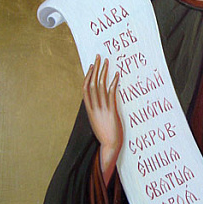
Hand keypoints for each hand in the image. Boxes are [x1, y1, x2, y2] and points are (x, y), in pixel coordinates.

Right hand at [83, 54, 122, 184]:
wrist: (110, 146)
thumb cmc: (105, 135)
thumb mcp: (97, 121)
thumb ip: (97, 111)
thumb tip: (99, 102)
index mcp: (89, 110)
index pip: (85, 89)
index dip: (88, 76)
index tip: (91, 66)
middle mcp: (94, 108)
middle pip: (92, 84)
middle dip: (95, 69)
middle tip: (99, 57)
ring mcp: (102, 109)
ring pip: (101, 87)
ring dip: (104, 73)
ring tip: (107, 62)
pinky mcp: (112, 112)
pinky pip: (111, 95)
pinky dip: (113, 84)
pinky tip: (116, 76)